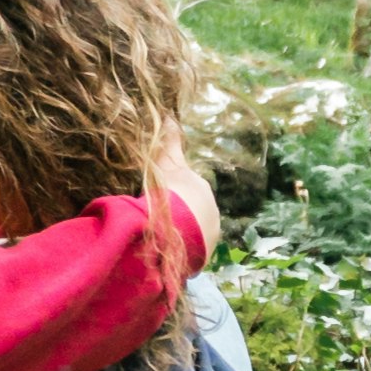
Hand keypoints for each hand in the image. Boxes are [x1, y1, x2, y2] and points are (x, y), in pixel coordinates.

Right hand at [155, 143, 218, 262]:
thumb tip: (170, 115)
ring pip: (193, 233)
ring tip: (160, 240)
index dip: (174, 194)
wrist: (175, 227)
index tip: (161, 201)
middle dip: (179, 216)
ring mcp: (209, 234)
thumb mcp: (166, 163)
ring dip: (180, 235)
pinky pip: (190, 251)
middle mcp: (211, 211)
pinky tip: (165, 252)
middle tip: (158, 220)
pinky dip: (179, 251)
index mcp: (201, 189)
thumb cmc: (169, 190)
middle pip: (193, 212)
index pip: (189, 189)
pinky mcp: (203, 254)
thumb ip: (168, 141)